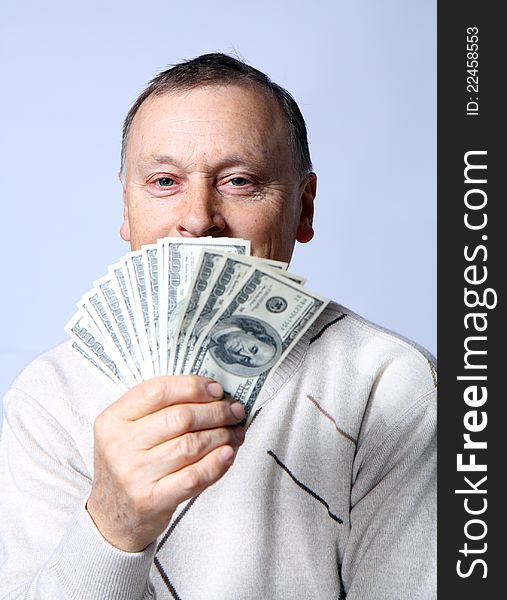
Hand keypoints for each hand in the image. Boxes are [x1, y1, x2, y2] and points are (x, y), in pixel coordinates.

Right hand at [86, 375, 244, 551]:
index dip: (193, 387)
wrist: (113, 517)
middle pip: (180, 417)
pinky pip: (194, 476)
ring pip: (191, 445)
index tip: (216, 389)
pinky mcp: (151, 500)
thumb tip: (211, 393)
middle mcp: (120, 445)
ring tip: (234, 432)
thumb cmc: (130, 464)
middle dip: (216, 411)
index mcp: (113, 419)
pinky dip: (217, 463)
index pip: (158, 391)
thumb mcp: (128, 430)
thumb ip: (159, 408)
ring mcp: (135, 474)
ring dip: (221, 435)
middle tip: (233, 411)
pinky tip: (228, 453)